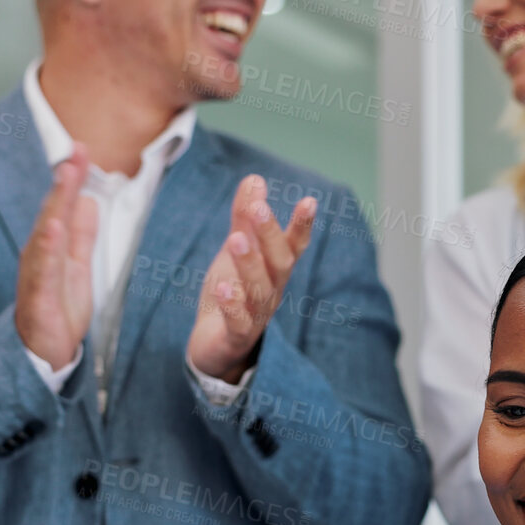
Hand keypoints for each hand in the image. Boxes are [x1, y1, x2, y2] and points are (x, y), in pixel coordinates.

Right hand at [14, 143, 97, 370]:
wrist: (42, 354)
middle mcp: (40, 255)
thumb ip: (82, 235)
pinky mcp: (37, 298)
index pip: (63, 205)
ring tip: (65, 178)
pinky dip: (47, 247)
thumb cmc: (57, 309)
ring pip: (46, 235)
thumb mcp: (77, 266)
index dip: (72, 177)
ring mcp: (36, 275)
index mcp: (51, 246)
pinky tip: (53, 227)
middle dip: (64, 181)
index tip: (81, 148)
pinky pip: (42, 270)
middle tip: (75, 151)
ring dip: (55, 205)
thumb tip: (90, 201)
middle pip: (53, 212)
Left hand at [186, 174, 314, 383]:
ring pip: (260, 291)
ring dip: (250, 264)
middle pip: (280, 263)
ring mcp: (257, 316)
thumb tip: (254, 179)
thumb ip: (244, 218)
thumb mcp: (236, 250)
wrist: (215, 346)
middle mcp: (273, 291)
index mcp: (275, 270)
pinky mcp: (236, 337)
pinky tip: (222, 286)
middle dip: (271, 235)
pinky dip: (232, 305)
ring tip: (236, 239)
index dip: (302, 225)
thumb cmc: (232, 292)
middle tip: (259, 208)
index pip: (294, 245)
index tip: (309, 200)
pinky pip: (238, 322)